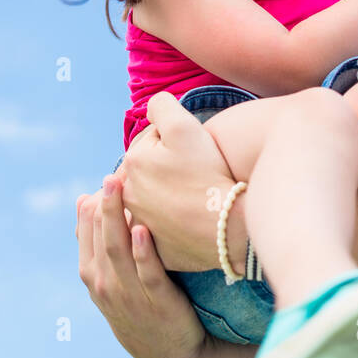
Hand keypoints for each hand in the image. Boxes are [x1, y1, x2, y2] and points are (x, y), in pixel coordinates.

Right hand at [76, 176, 214, 357]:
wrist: (166, 353)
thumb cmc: (139, 304)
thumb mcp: (110, 277)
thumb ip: (98, 242)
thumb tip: (86, 198)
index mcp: (93, 275)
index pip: (87, 235)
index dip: (93, 208)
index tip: (102, 183)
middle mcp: (106, 284)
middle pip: (102, 239)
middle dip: (105, 206)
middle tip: (112, 178)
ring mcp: (130, 294)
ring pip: (119, 251)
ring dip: (118, 219)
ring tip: (120, 190)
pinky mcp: (158, 302)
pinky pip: (148, 273)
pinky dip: (143, 252)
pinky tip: (142, 230)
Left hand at [118, 92, 239, 272]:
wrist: (227, 227)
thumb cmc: (207, 173)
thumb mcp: (184, 126)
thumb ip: (161, 106)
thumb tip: (152, 109)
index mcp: (132, 164)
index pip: (153, 142)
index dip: (177, 142)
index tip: (193, 153)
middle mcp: (130, 196)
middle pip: (153, 172)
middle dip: (169, 168)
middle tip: (197, 174)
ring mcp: (143, 226)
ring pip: (157, 200)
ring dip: (170, 195)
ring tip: (195, 194)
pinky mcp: (158, 251)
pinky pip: (166, 231)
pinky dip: (176, 224)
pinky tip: (194, 219)